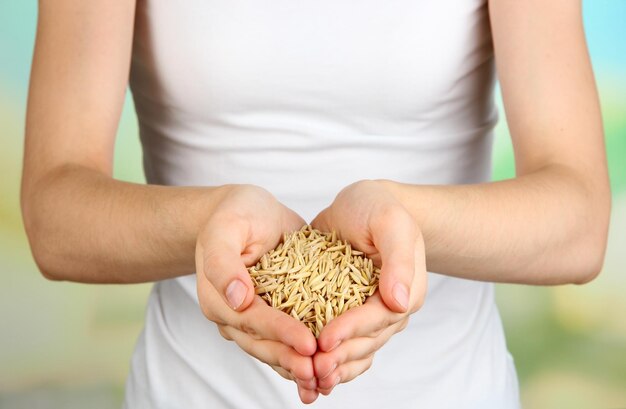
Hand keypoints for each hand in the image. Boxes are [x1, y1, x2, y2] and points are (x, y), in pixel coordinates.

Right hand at [195, 185, 319, 402]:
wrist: (246, 212)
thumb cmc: (236, 214)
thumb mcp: (227, 227)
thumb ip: (224, 262)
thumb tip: (237, 298)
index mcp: (218, 296)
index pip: (252, 320)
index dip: (280, 333)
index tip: (308, 344)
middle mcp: (232, 313)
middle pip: (262, 343)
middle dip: (291, 360)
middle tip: (319, 371)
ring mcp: (250, 318)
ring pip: (272, 350)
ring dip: (296, 367)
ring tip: (323, 381)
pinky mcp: (270, 316)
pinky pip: (283, 342)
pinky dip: (300, 357)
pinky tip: (322, 372)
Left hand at [311, 180, 426, 394]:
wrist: (362, 204)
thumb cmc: (378, 207)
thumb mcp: (390, 222)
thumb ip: (398, 258)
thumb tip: (399, 300)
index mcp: (405, 289)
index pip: (379, 317)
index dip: (352, 330)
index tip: (325, 340)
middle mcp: (390, 307)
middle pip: (367, 341)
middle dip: (340, 357)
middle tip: (312, 369)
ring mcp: (369, 313)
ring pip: (356, 350)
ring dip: (335, 367)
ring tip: (310, 380)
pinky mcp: (348, 312)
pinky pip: (343, 343)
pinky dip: (329, 360)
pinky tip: (309, 376)